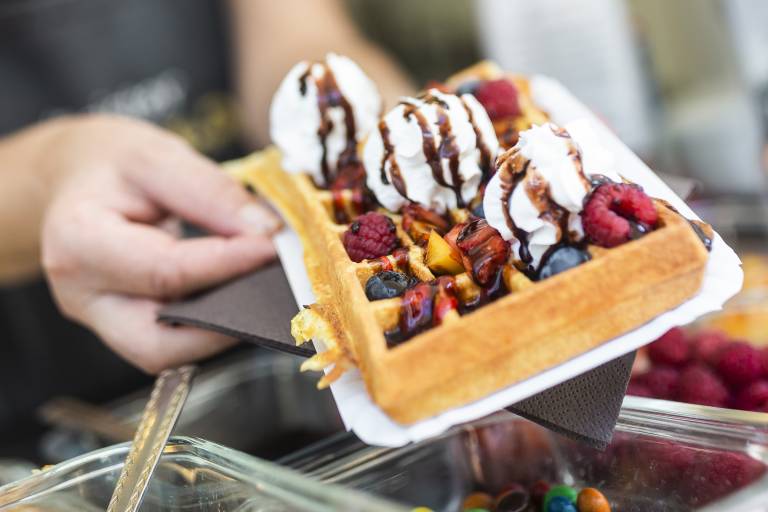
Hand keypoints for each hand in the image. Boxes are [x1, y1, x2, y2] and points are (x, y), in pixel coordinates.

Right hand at [41, 115, 279, 372]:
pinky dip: (210, 329)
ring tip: (264, 295)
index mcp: (79, 242)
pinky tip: (241, 301)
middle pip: (159, 339)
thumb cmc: (113, 164)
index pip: (166, 271)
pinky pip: (171, 343)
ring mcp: (100, 319)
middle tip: (276, 290)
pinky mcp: (123, 328)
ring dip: (221, 333)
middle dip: (225, 323)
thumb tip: (268, 233)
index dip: (229, 264)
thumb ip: (212, 192)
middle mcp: (81, 295)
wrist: (76, 177)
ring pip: (166, 353)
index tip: (276, 249)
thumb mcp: (159, 157)